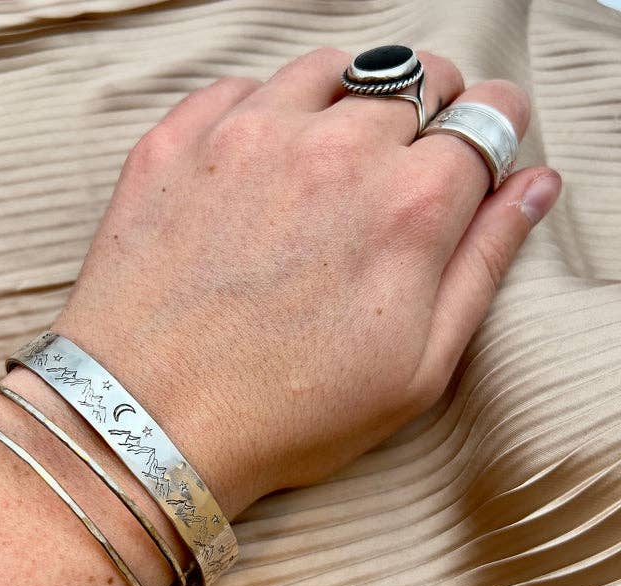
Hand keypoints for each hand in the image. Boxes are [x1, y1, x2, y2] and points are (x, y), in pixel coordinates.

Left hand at [54, 48, 560, 517]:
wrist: (148, 424)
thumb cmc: (286, 413)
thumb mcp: (417, 369)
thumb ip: (484, 264)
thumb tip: (531, 185)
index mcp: (411, 204)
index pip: (487, 115)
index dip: (490, 130)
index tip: (475, 150)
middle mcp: (335, 148)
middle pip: (414, 81)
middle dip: (425, 116)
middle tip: (400, 168)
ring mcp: (247, 135)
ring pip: (331, 68)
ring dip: (348, 99)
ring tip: (331, 159)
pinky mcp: (176, 142)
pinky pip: (242, 87)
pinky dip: (264, 111)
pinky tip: (257, 169)